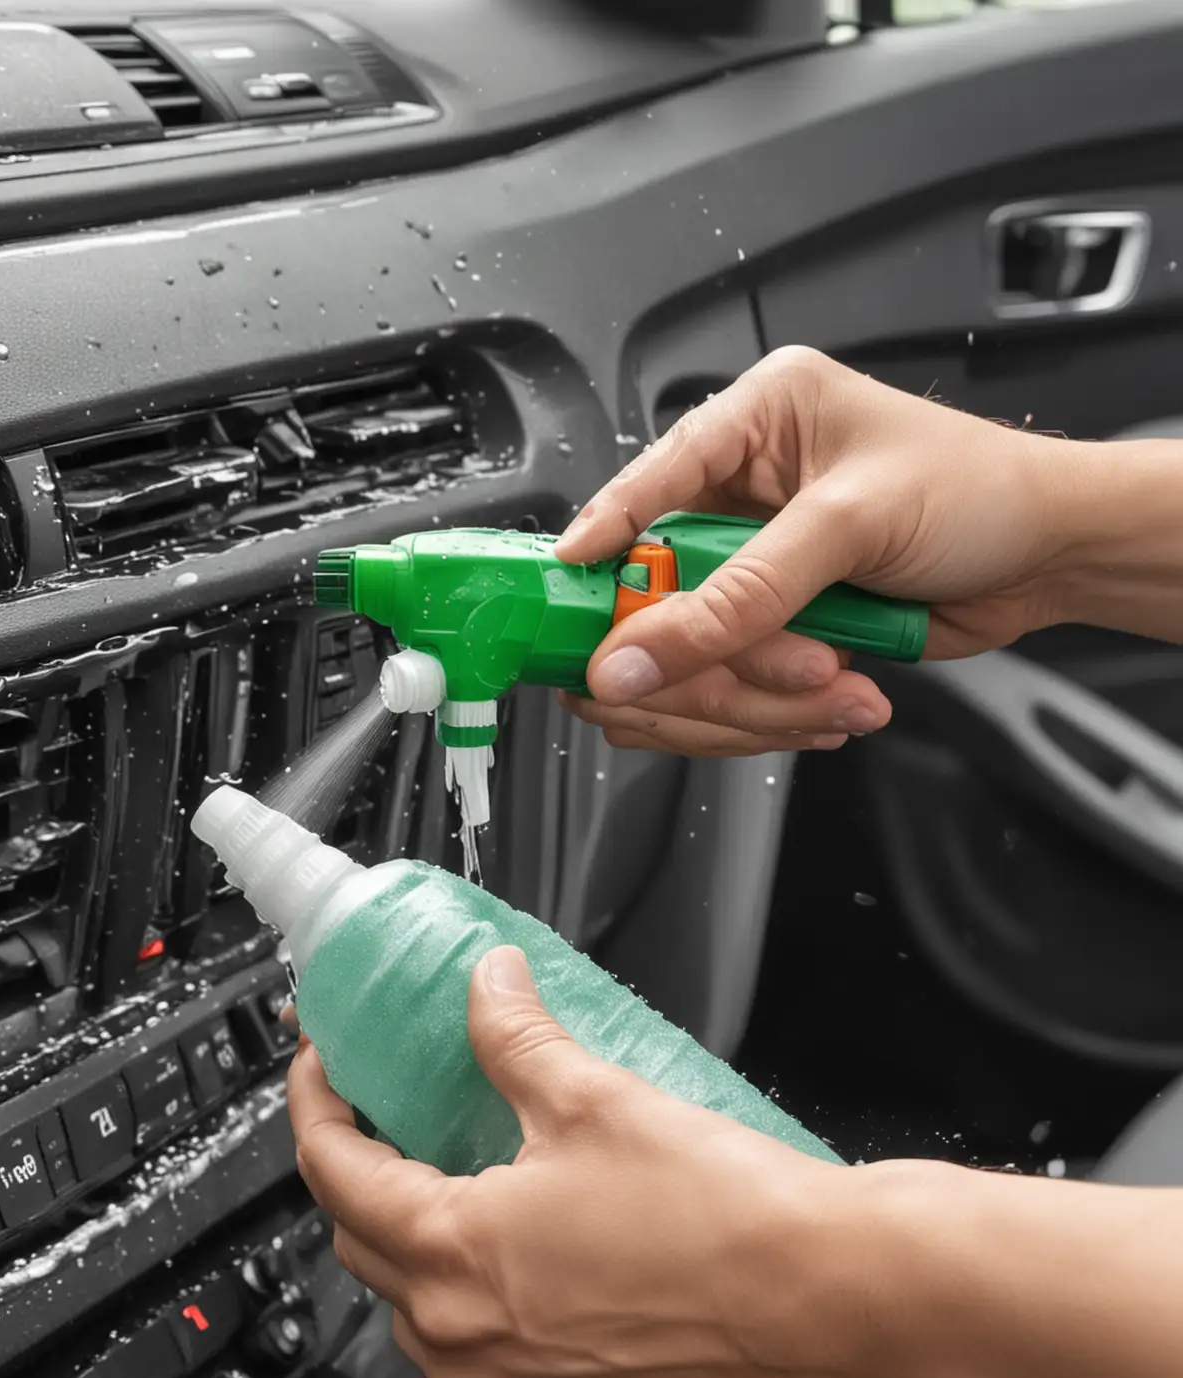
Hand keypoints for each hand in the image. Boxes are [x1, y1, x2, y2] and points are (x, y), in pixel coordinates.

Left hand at [286, 945, 879, 1377]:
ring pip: (410, 1301)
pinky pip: (466, 1353)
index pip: (332, 1170)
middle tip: (387, 1103)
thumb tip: (488, 987)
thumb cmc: (729, 1222)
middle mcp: (464, 1343)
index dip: (316, 1102)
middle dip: (359, 1163)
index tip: (326, 1064)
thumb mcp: (594, 1097)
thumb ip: (515, 1034)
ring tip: (454, 1165)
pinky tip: (511, 1237)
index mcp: (455, 1258)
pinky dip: (462, 1291)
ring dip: (412, 1230)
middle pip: (360, 1237)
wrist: (832, 1304)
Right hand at [553, 347, 1073, 756]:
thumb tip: (635, 655)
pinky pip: (727, 692)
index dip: (601, 543)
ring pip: (685, 660)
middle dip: (705, 657)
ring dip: (751, 696)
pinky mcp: (773, 630)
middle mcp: (740, 495)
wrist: (1052, 556)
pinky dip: (772, 716)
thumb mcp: (847, 528)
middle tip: (756, 677)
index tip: (563, 594)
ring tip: (829, 688)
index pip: (644, 482)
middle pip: (653, 597)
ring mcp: (752, 570)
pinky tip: (832, 705)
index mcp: (753, 423)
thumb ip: (736, 599)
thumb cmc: (976, 493)